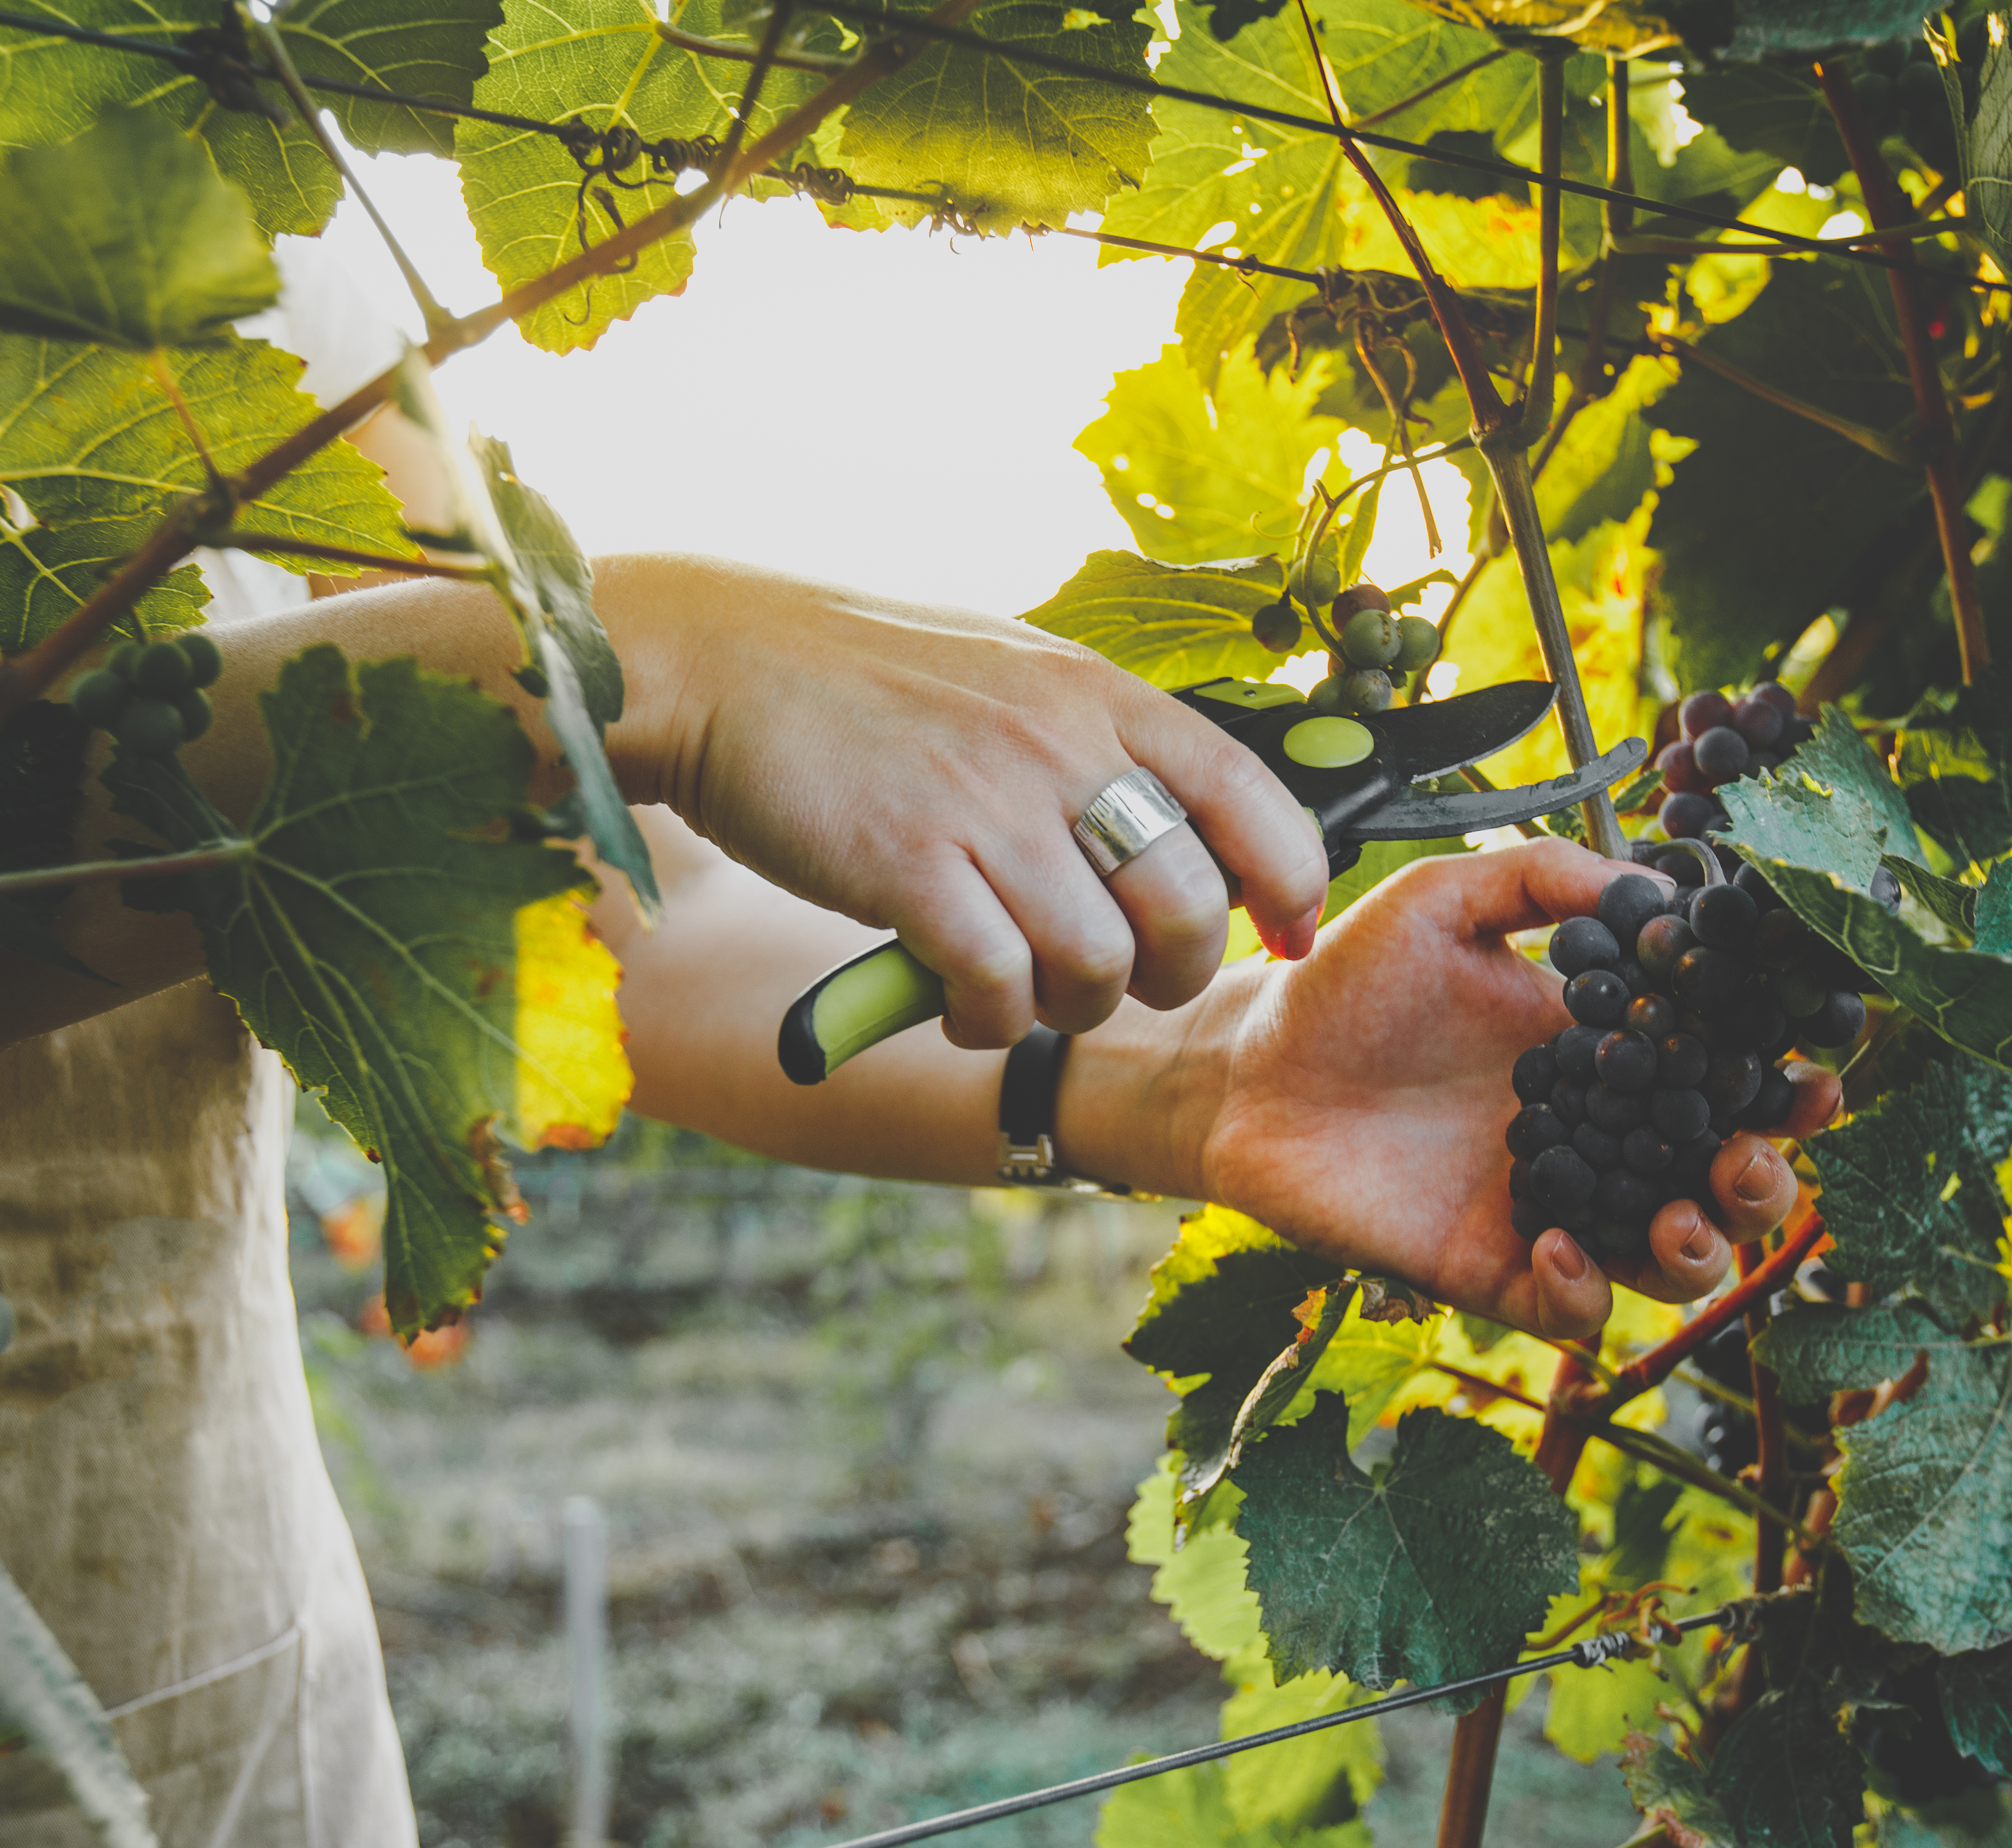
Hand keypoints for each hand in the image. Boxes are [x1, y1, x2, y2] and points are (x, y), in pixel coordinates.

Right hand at [596, 556, 1330, 1048]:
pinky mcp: (908, 865)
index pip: (1255, 798)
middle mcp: (1061, 745)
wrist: (720, 663)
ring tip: (1023, 988)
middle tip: (1119, 979)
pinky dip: (989, 1020)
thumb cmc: (865, 685)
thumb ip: (1098, 743)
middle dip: (1169, 972)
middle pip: (1189, 906)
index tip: (1286, 935)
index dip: (1291, 885)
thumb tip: (1184, 828)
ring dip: (1070, 1005)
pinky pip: (997, 987)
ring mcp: (986, 805)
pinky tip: (961, 1002)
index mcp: (1101, 695)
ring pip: (1097, 965)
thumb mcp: (1013, 677)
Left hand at [1178, 840, 1838, 1337]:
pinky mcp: (1488, 1267)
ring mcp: (1547, 1208)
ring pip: (1668, 1263)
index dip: (1784, 1081)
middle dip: (1766, 1184)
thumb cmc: (1346, 982)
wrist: (1247, 1064)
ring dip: (1702, 1252)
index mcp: (1609, 1055)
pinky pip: (1568, 1309)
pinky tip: (1561, 1245)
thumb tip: (1660, 884)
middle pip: (1722, 1185)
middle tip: (1752, 1159)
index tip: (1816, 1069)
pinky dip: (1583, 1292)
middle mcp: (1598, 1141)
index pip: (1722, 1078)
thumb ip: (1546, 880)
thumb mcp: (1446, 901)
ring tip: (1682, 1221)